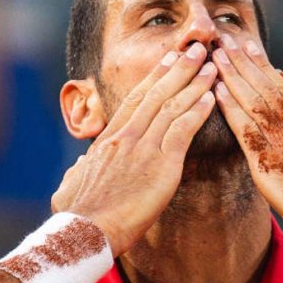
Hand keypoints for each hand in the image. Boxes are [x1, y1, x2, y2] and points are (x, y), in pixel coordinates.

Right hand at [51, 43, 217, 255]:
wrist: (86, 233)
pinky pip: (183, 130)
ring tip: (212, 66)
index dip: (154, 78)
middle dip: (179, 69)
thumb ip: (78, 171)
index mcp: (107, 141)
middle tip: (196, 49)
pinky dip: (198, 111)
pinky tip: (212, 98)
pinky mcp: (162, 166)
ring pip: (172, 106)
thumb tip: (81, 164)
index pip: (134, 100)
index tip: (167, 61)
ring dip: (194, 83)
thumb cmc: (76, 218)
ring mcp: (143, 149)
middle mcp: (126, 138)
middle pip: (156, 94)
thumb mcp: (70, 186)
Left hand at [210, 33, 282, 251]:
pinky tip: (217, 91)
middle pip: (268, 88)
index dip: (266, 71)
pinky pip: (246, 129)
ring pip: (254, 101)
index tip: (253, 52)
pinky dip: (231, 107)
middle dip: (245, 63)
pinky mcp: (269, 163)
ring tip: (216, 55)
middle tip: (227, 41)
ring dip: (233, 76)